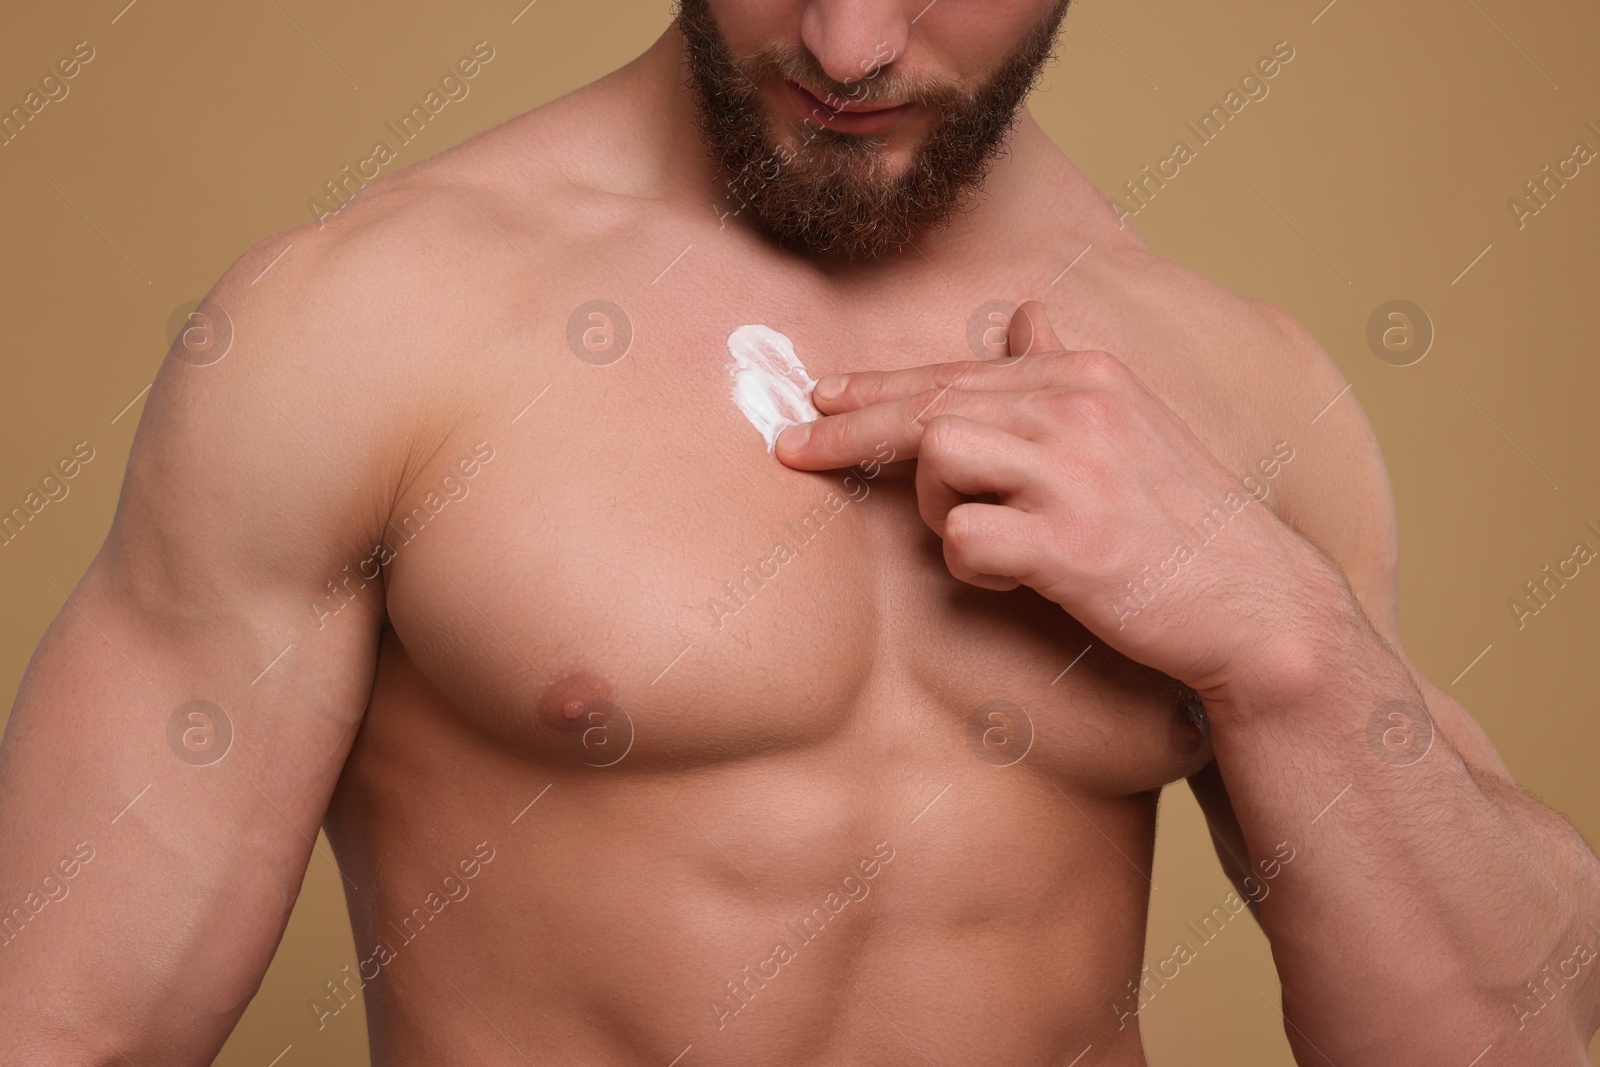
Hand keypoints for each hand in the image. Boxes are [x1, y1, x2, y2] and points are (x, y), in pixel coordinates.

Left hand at [774, 301, 1349, 698]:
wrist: (1254, 604)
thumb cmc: (1180, 521)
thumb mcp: (1131, 424)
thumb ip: (1065, 369)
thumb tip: (1023, 315)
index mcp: (1086, 374)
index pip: (954, 373)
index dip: (877, 389)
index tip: (820, 399)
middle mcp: (1077, 408)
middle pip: (928, 405)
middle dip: (849, 428)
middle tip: (791, 448)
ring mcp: (1074, 473)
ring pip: (937, 455)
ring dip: (935, 503)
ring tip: (984, 534)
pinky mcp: (1070, 543)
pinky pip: (963, 539)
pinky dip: (970, 561)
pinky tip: (1011, 573)